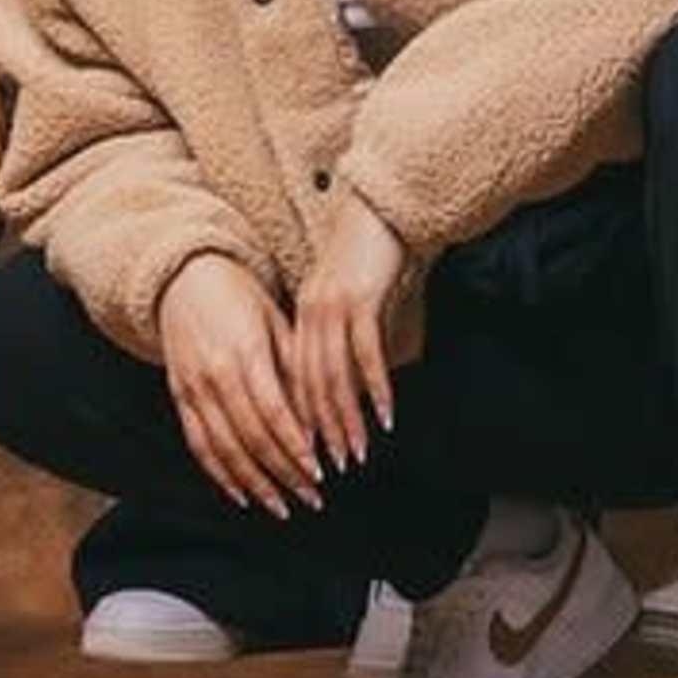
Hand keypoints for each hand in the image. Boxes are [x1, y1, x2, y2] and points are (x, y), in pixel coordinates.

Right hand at [157, 250, 323, 519]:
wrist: (185, 278)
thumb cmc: (242, 298)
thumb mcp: (277, 322)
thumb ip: (295, 370)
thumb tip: (318, 422)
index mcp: (245, 353)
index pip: (274, 413)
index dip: (296, 447)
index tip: (319, 471)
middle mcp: (215, 375)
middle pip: (252, 438)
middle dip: (284, 473)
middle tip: (311, 497)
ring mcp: (192, 388)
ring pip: (224, 449)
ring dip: (254, 484)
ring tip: (280, 506)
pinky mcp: (178, 397)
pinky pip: (198, 445)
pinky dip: (219, 474)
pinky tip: (241, 495)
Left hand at [283, 192, 405, 474]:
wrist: (382, 209)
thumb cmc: (369, 257)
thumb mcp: (347, 300)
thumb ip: (340, 336)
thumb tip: (348, 379)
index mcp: (301, 315)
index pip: (293, 379)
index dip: (300, 419)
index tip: (309, 453)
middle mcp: (310, 314)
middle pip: (308, 385)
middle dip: (321, 431)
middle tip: (332, 468)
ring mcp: (333, 307)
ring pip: (333, 376)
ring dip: (347, 419)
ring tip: (357, 452)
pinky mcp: (361, 300)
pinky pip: (365, 354)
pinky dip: (374, 389)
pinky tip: (385, 415)